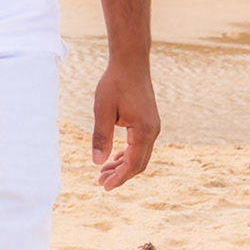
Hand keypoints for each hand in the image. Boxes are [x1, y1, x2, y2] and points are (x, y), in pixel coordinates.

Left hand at [91, 55, 158, 188]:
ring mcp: (153, 127)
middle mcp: (152, 131)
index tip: (104, 186)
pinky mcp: (149, 122)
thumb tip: (97, 162)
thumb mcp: (102, 110)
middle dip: (120, 174)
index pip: (133, 163)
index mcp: (143, 131)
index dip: (119, 177)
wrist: (130, 62)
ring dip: (123, 164)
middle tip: (101, 182)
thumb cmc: (115, 83)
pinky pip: (140, 145)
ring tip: (104, 171)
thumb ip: (101, 137)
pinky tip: (114, 156)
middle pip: (138, 163)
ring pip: (140, 155)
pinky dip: (127, 153)